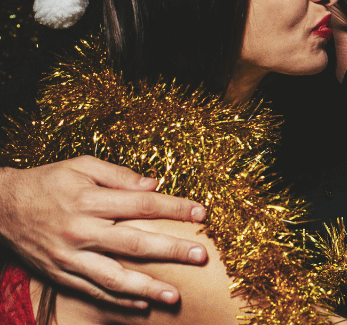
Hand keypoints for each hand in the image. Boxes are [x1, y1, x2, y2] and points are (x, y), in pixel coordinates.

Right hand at [0, 156, 207, 308]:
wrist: (1, 207)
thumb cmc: (47, 182)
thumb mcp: (82, 166)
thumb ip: (120, 175)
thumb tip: (155, 183)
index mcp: (89, 200)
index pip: (142, 204)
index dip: (174, 208)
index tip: (201, 212)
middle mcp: (80, 231)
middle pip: (134, 243)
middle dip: (171, 250)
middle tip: (201, 255)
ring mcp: (69, 257)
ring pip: (113, 277)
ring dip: (146, 288)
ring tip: (173, 296)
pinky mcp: (60, 274)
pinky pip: (93, 291)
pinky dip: (118, 300)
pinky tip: (141, 305)